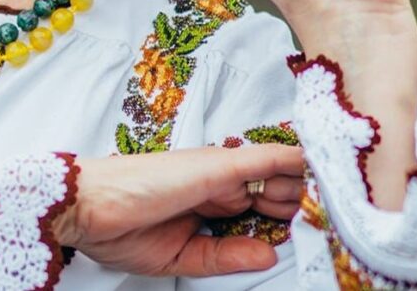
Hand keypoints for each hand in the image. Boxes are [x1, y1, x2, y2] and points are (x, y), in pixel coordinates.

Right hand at [49, 145, 303, 276]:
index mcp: (208, 202)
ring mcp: (220, 170)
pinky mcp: (220, 165)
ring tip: (328, 199)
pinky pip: (269, 160)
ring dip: (306, 186)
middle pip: (276, 189)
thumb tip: (268, 254)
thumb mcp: (183, 256)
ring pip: (280, 173)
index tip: (311, 226)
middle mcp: (217, 182)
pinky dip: (297, 162)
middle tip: (322, 217)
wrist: (88, 209)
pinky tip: (318, 165)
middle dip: (301, 203)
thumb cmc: (120, 228)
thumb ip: (227, 255)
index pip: (259, 205)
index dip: (287, 214)